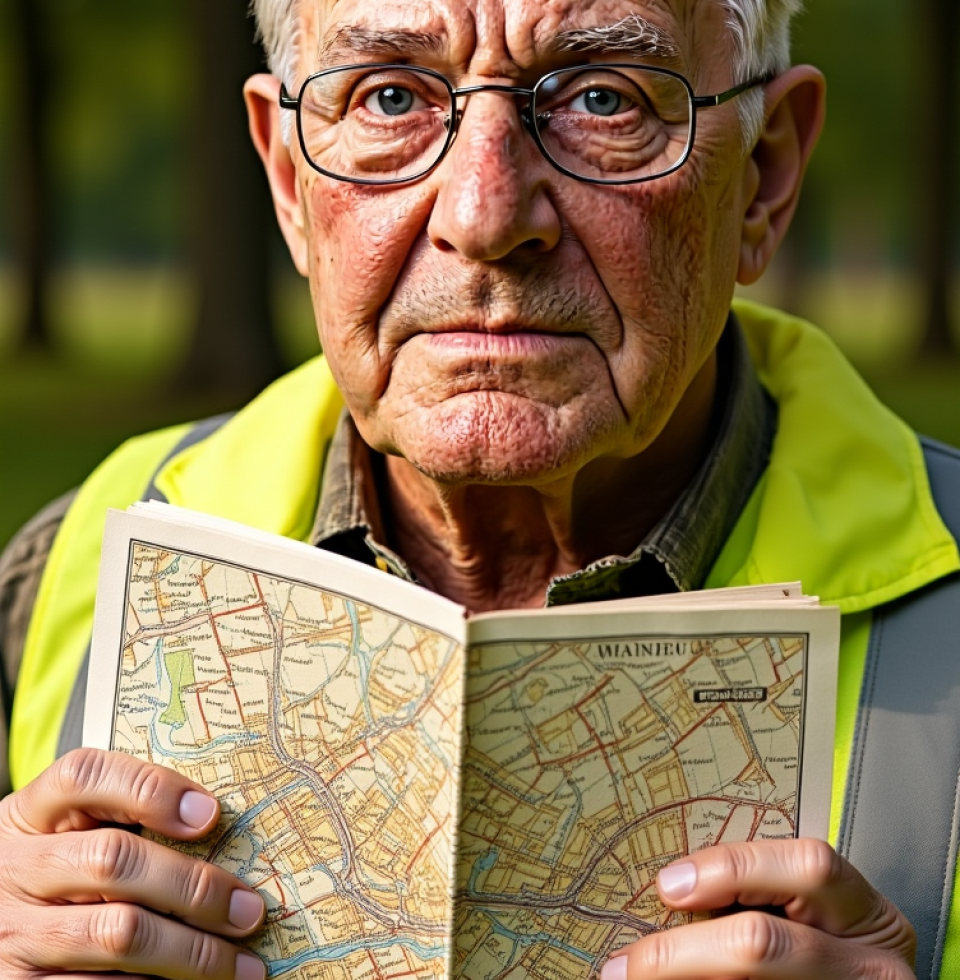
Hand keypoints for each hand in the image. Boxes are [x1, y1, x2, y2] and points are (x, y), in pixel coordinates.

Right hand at [0, 748, 265, 978]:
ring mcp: (14, 933)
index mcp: (30, 814)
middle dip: (194, 886)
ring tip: (240, 964)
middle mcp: (16, 868)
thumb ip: (123, 820)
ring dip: (191, 951)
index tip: (211, 813)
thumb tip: (215, 825)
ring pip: (116, 933)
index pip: (84, 777)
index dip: (150, 790)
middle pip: (114, 860)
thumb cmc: (51, 875)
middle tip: (249, 909)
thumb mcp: (66, 835)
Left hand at [600, 838, 915, 978]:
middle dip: (683, 951)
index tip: (668, 884)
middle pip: (765, 941)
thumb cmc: (820, 958)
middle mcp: (873, 966)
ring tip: (637, 979)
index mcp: (866, 914)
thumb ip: (757, 899)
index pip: (809, 867)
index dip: (734, 867)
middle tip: (631, 963)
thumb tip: (668, 891)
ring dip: (687, 979)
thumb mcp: (813, 920)